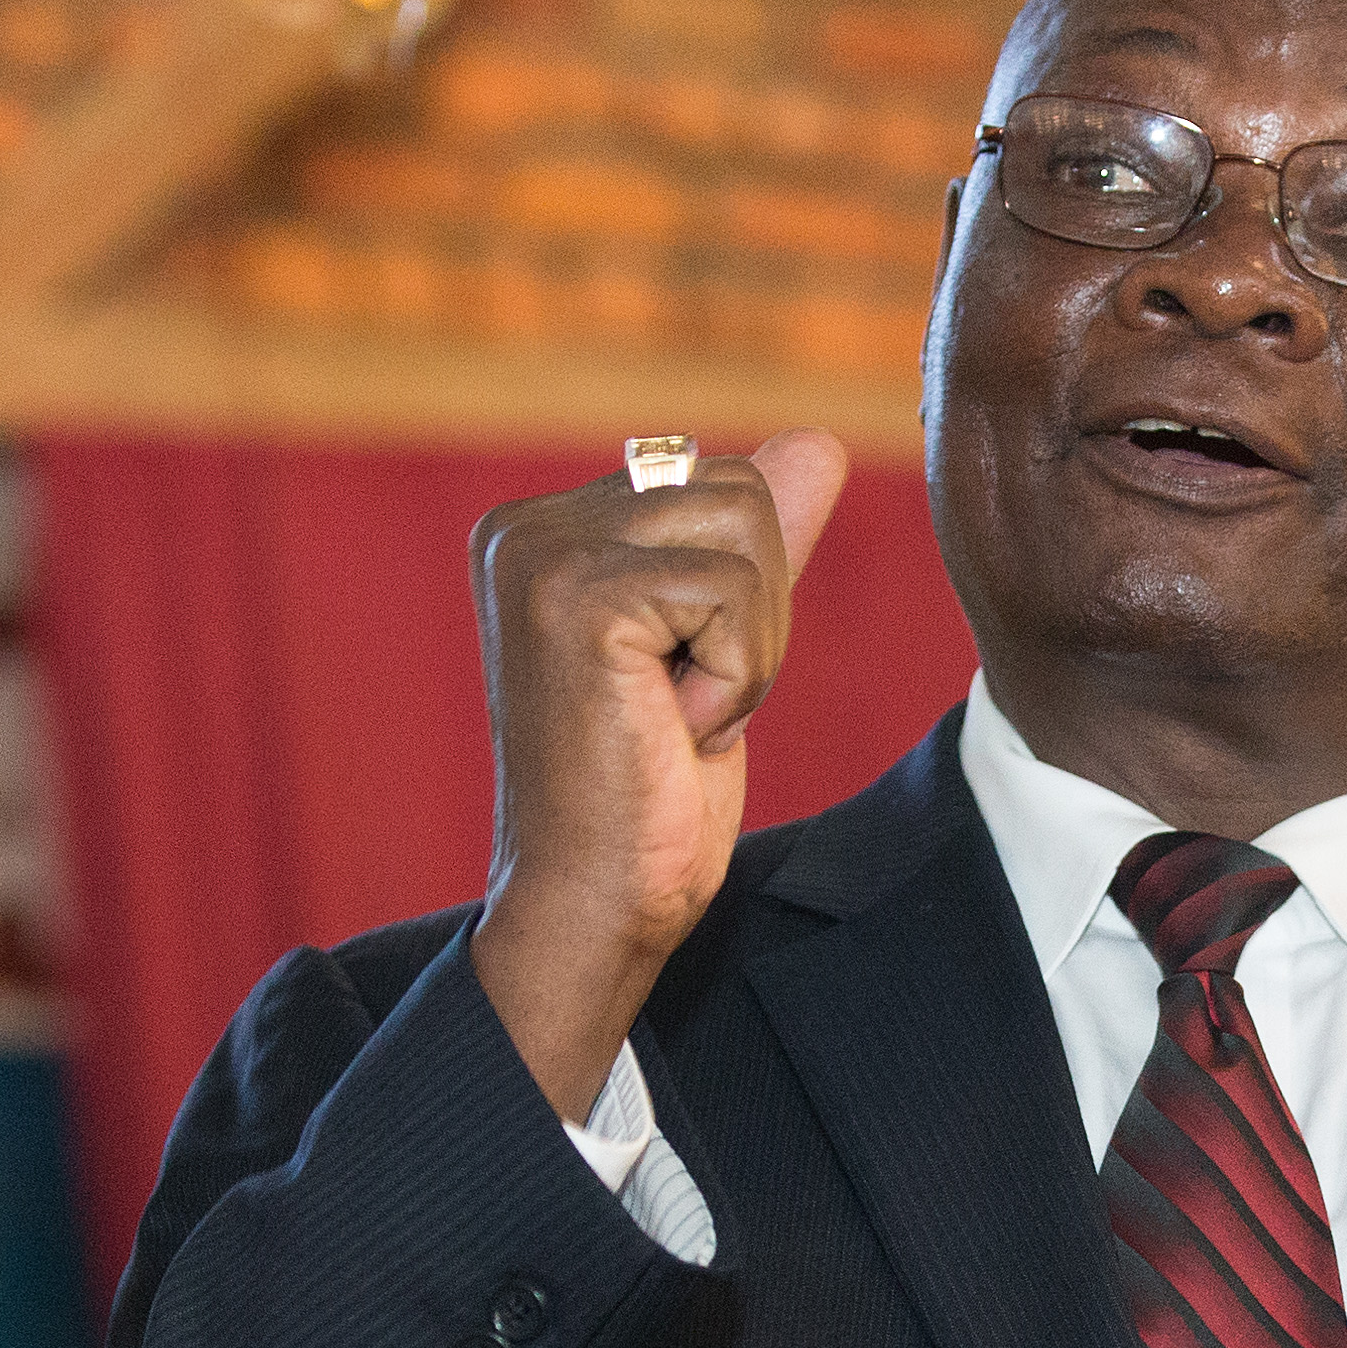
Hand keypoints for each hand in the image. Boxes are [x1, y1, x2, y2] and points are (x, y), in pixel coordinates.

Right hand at [465, 428, 850, 1120]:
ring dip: (752, 646)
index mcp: (546, 527)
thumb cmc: (649, 796)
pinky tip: (673, 728)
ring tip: (678, 714)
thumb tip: (817, 442)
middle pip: (742, 492)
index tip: (674, 684)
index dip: (743, 597)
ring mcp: (544, 555)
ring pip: (749, 532)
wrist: (595, 905)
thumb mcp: (721, 648)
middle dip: (757, 613)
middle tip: (684, 704)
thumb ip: (756, 548)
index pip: (721, 485)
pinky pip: (736, 591)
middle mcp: (529, 525)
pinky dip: (739, 676)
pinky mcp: (579, 598)